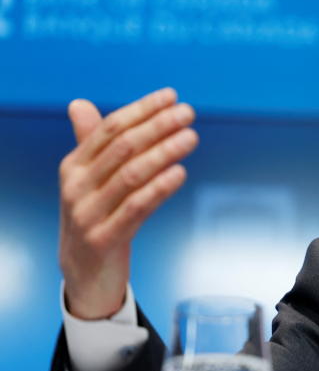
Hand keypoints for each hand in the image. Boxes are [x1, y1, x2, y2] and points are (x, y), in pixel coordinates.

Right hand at [59, 88, 197, 319]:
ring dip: (164, 152)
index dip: (142, 110)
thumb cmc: (95, 217)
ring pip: (131, 174)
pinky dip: (159, 188)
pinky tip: (180, 173)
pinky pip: (136, 207)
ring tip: (191, 137)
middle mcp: (77, 186)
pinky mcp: (104, 238)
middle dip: (158, 126)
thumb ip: (91, 144)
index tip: (172, 96)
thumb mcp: (89, 181)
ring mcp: (88, 213)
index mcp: (74, 166)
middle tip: (188, 113)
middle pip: (123, 147)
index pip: (110, 128)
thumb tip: (80, 103)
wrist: (82, 274)